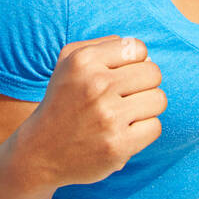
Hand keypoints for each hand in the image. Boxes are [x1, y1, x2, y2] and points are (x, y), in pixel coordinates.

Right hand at [16, 35, 165, 188]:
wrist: (40, 152)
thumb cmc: (62, 101)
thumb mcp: (69, 62)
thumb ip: (104, 45)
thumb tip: (143, 53)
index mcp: (84, 61)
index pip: (138, 48)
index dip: (134, 62)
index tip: (120, 76)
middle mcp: (96, 85)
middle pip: (153, 72)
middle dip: (143, 84)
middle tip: (124, 96)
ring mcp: (108, 116)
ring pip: (159, 99)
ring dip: (146, 107)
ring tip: (126, 113)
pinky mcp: (118, 145)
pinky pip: (155, 126)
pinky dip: (143, 130)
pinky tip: (124, 131)